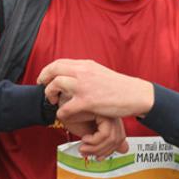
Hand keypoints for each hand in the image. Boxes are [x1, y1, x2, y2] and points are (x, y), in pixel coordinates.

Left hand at [38, 59, 153, 120]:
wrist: (135, 95)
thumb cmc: (119, 87)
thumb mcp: (100, 72)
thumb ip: (86, 72)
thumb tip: (73, 75)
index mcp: (86, 65)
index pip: (59, 62)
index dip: (47, 71)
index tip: (44, 79)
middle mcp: (83, 72)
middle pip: (53, 70)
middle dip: (44, 79)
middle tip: (43, 89)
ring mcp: (84, 86)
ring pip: (55, 85)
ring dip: (50, 94)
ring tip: (53, 102)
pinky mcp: (87, 101)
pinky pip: (65, 108)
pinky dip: (61, 113)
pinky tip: (65, 116)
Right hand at [62, 114, 129, 159]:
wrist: (60, 106)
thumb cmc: (72, 116)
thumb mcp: (90, 133)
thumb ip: (106, 141)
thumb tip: (124, 150)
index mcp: (111, 117)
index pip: (120, 138)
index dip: (109, 150)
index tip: (99, 157)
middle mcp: (112, 113)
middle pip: (118, 139)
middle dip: (101, 151)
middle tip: (88, 153)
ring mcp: (108, 112)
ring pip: (111, 139)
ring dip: (95, 148)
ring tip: (84, 147)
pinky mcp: (102, 112)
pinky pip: (105, 134)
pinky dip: (94, 141)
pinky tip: (85, 138)